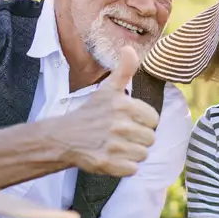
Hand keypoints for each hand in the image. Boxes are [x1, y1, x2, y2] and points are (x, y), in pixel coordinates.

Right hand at [53, 46, 159, 176]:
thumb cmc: (91, 112)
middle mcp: (119, 125)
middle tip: (121, 135)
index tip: (129, 120)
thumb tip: (130, 48)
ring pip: (143, 154)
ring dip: (132, 153)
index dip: (143, 121)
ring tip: (116, 146)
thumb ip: (124, 70)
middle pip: (151, 138)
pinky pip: (133, 169)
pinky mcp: (107, 164)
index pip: (154, 119)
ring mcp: (113, 146)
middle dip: (138, 138)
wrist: (63, 137)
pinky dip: (124, 167)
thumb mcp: (108, 89)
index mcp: (124, 106)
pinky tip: (113, 158)